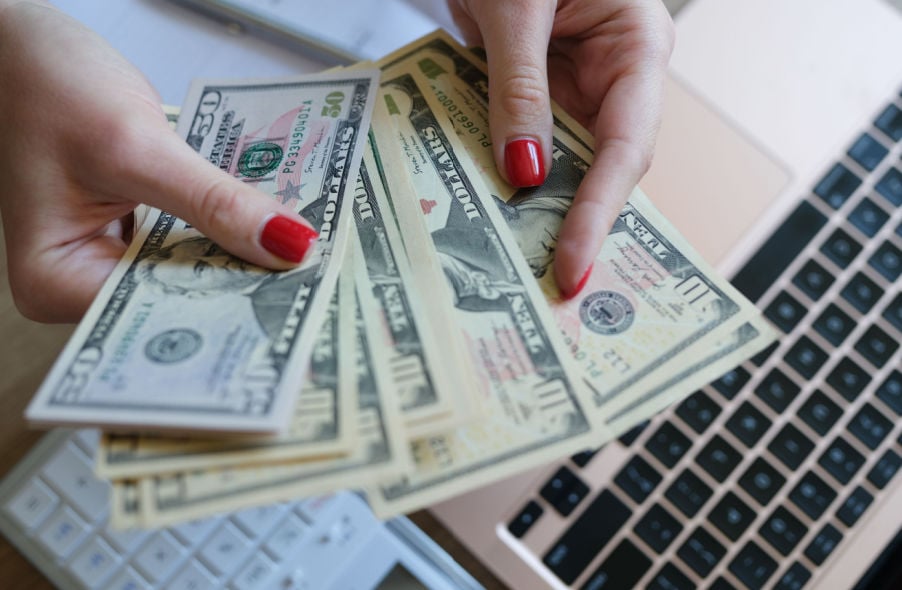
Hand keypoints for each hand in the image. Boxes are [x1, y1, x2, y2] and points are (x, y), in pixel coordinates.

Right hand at [0, 2, 315, 321]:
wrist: (20, 41)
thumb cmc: (44, 83)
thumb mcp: (133, 146)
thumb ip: (211, 201)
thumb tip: (289, 246)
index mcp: (56, 281)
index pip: (159, 316)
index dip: (229, 313)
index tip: (296, 313)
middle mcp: (81, 281)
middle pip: (180, 299)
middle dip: (244, 287)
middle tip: (318, 290)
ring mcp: (110, 254)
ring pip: (193, 270)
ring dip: (243, 258)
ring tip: (309, 263)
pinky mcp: (137, 230)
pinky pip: (193, 240)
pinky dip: (229, 231)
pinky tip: (274, 230)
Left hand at [448, 0, 673, 297]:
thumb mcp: (514, 8)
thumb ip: (520, 88)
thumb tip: (525, 175)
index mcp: (637, 47)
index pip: (626, 147)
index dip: (600, 212)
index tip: (572, 266)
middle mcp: (617, 76)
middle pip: (603, 168)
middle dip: (573, 225)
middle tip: (546, 288)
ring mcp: (579, 87)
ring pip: (566, 164)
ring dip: (538, 211)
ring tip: (515, 269)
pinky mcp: (541, 92)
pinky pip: (530, 143)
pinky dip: (509, 176)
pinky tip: (488, 215)